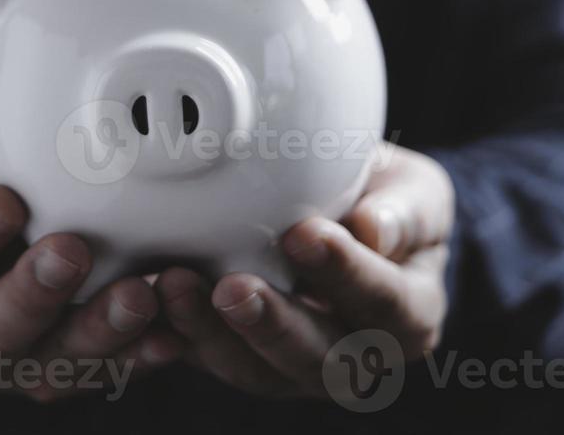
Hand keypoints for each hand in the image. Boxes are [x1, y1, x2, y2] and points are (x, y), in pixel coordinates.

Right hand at [0, 124, 183, 400]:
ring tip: (137, 294)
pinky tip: (172, 332)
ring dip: (99, 331)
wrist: (11, 217)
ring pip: (58, 366)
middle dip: (33, 295)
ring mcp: (25, 369)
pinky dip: (143, 353)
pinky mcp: (79, 374)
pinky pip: (113, 371)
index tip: (4, 201)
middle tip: (70, 251)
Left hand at [156, 144, 453, 397]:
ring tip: (173, 286)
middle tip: (231, 287)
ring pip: (256, 371)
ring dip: (211, 333)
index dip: (345, 274)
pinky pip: (210, 360)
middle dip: (271, 324)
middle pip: (317, 357)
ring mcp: (297, 368)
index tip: (304, 235)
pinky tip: (148, 302)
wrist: (360, 223)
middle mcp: (357, 357)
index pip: (383, 302)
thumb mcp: (415, 193)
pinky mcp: (246, 361)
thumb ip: (404, 211)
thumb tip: (371, 229)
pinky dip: (178, 336)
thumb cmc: (390, 204)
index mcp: (409, 316)